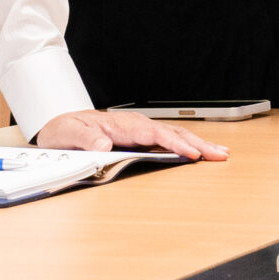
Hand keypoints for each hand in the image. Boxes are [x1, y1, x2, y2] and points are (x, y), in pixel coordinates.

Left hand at [36, 107, 228, 160]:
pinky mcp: (140, 140)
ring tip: (219, 153)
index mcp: (121, 125)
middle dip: (197, 143)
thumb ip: (85, 139)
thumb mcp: (68, 134)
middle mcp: (134, 126)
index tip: (191, 153)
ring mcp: (139, 132)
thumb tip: (104, 147)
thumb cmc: (64, 131)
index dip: (174, 143)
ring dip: (198, 144)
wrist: (59, 129)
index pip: (153, 133)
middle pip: (171, 133)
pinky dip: (187, 146)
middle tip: (219, 154)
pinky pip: (167, 142)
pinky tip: (200, 153)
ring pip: (174, 136)